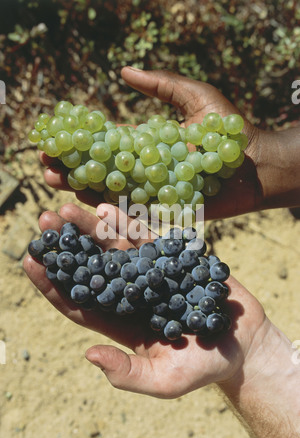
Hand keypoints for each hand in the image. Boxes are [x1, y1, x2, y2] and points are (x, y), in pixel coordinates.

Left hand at [23, 202, 268, 397]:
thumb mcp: (165, 380)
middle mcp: (129, 293)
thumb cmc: (203, 366)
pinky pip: (146, 237)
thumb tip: (88, 355)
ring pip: (114, 246)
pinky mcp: (172, 258)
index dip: (53, 284)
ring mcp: (150, 273)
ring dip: (90, 227)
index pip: (78, 302)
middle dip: (67, 246)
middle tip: (44, 223)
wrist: (242, 343)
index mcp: (120, 321)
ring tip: (66, 208)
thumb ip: (128, 372)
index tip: (30, 261)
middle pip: (91, 267)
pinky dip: (127, 222)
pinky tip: (107, 208)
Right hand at [40, 67, 270, 218]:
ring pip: (111, 195)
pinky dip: (112, 210)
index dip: (79, 144)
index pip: (105, 146)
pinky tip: (90, 202)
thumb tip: (122, 71)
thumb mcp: (195, 97)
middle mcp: (144, 171)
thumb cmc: (229, 129)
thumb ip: (161, 86)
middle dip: (72, 169)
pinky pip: (134, 214)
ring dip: (82, 189)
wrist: (256, 162)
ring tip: (58, 180)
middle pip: (101, 173)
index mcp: (146, 146)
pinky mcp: (164, 213)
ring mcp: (152, 194)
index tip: (54, 140)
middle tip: (47, 165)